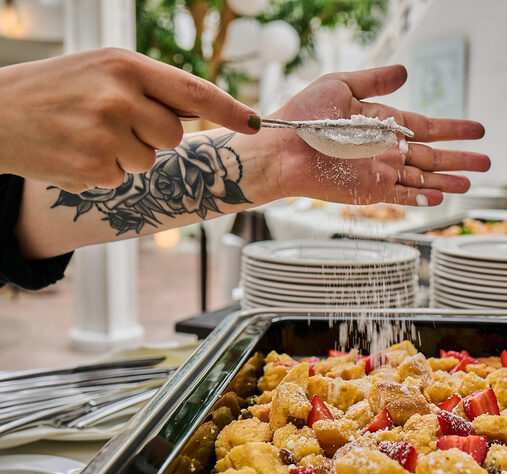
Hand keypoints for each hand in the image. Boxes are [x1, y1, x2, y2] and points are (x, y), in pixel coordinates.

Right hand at [0, 48, 256, 192]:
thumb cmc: (53, 91)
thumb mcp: (100, 70)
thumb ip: (149, 86)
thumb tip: (200, 109)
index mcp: (125, 65)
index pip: (194, 91)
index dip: (230, 110)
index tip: (256, 122)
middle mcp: (120, 96)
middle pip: (173, 134)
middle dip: (153, 135)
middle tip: (113, 123)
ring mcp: (107, 133)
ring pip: (150, 160)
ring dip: (127, 155)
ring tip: (88, 135)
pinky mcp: (95, 167)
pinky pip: (123, 177)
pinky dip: (105, 171)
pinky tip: (76, 152)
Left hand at [264, 65, 490, 205]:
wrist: (281, 148)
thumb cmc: (304, 115)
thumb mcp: (340, 86)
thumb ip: (375, 82)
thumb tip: (406, 71)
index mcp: (383, 123)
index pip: (427, 127)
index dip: (454, 129)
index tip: (478, 130)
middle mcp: (386, 149)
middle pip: (432, 156)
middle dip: (460, 159)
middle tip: (486, 162)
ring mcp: (379, 172)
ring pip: (423, 179)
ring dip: (448, 181)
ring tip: (472, 183)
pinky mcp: (368, 191)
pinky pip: (402, 196)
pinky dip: (422, 198)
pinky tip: (441, 197)